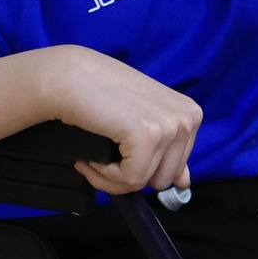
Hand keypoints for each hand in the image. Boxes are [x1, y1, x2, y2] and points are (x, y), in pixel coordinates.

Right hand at [43, 46, 202, 194]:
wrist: (67, 75)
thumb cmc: (98, 94)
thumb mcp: (141, 122)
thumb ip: (166, 154)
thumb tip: (185, 183)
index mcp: (190, 114)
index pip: (176, 171)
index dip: (141, 170)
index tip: (117, 157)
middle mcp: (188, 118)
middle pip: (162, 180)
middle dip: (127, 176)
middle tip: (101, 159)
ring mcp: (171, 125)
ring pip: (144, 182)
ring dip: (111, 178)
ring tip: (93, 157)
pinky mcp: (149, 134)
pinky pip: (130, 179)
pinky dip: (104, 175)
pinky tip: (91, 157)